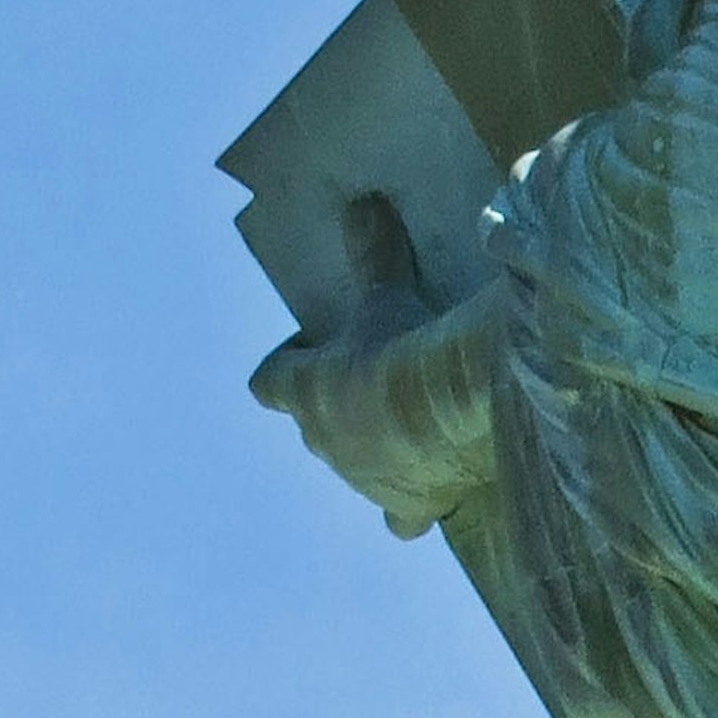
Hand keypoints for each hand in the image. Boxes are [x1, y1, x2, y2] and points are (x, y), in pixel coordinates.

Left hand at [250, 201, 502, 536]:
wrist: (448, 408)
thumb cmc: (403, 345)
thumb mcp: (385, 291)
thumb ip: (372, 251)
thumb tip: (362, 201)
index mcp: (303, 392)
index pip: (268, 382)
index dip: (286, 367)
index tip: (310, 350)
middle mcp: (323, 443)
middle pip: (314, 428)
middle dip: (338, 409)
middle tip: (378, 381)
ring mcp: (362, 479)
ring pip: (359, 469)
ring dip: (378, 453)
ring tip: (417, 431)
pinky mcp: (407, 506)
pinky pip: (404, 516)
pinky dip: (413, 505)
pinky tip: (434, 495)